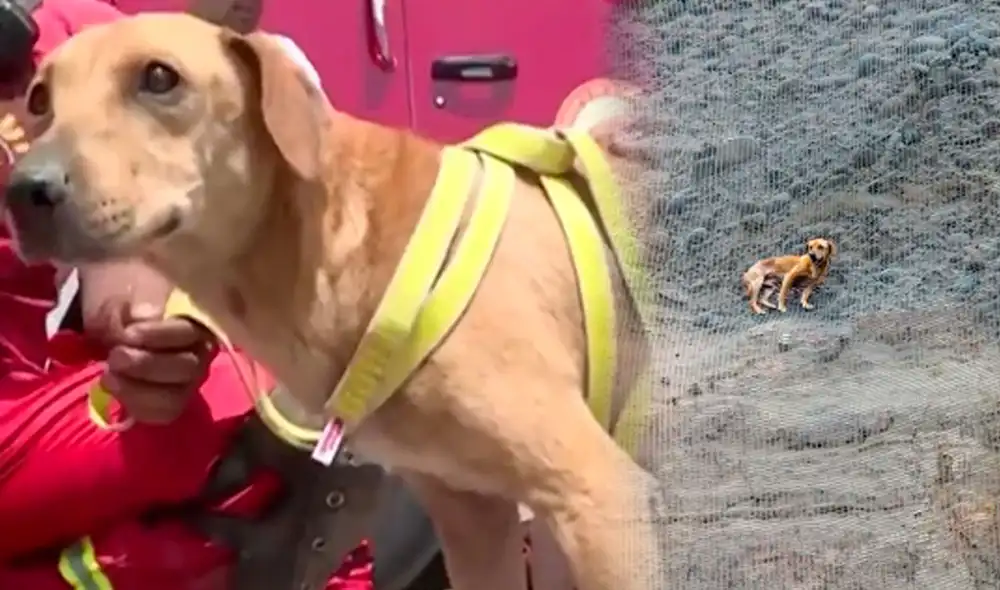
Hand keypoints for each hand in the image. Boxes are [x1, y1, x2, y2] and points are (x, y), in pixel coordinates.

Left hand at [80, 261, 217, 423]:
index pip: (189, 333)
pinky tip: (116, 392)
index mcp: (197, 317)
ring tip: (108, 377)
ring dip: (138, 391)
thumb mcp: (124, 290)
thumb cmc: (122, 292)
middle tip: (114, 357)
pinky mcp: (172, 400)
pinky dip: (137, 406)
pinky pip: (163, 413)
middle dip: (145, 366)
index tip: (128, 334)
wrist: (110, 308)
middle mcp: (202, 351)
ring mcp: (189, 379)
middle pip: (187, 368)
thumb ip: (136, 304)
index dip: (159, 336)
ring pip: (176, 397)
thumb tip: (145, 317)